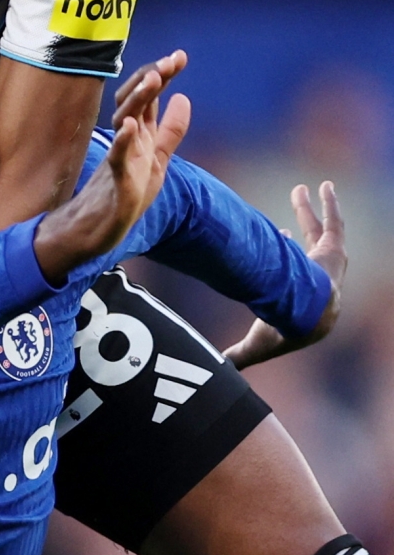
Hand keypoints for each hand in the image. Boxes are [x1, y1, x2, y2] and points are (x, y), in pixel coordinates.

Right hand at [34, 65, 190, 284]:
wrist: (100, 226)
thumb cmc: (126, 191)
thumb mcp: (158, 158)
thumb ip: (171, 130)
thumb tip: (184, 97)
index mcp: (140, 132)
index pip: (150, 96)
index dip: (163, 75)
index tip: (179, 56)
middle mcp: (128, 138)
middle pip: (136, 100)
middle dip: (151, 78)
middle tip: (169, 61)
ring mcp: (120, 155)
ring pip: (126, 120)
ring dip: (139, 99)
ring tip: (153, 79)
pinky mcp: (114, 178)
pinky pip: (117, 156)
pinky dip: (122, 141)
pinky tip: (130, 126)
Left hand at [224, 181, 345, 369]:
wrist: (307, 317)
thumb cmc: (285, 331)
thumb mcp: (259, 343)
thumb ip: (239, 354)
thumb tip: (218, 369)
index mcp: (302, 296)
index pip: (296, 268)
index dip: (289, 251)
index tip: (280, 235)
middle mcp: (318, 277)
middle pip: (309, 243)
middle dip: (303, 222)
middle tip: (294, 201)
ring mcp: (328, 264)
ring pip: (321, 230)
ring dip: (313, 209)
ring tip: (307, 186)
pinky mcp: (335, 253)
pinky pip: (336, 223)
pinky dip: (331, 204)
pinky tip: (325, 185)